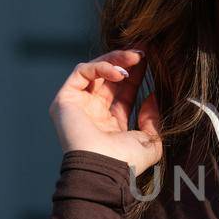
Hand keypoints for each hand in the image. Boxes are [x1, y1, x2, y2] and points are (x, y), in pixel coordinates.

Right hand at [49, 48, 162, 176]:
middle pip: (109, 77)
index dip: (136, 73)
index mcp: (110, 122)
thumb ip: (153, 118)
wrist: (103, 168)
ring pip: (95, 70)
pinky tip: (120, 72)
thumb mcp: (150, 141)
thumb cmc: (126, 161)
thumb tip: (152, 96)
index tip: (151, 58)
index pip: (123, 91)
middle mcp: (92, 112)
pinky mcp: (65, 99)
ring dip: (116, 60)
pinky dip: (101, 67)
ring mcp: (77, 105)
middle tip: (144, 49)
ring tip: (136, 57)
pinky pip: (82, 72)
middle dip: (126, 61)